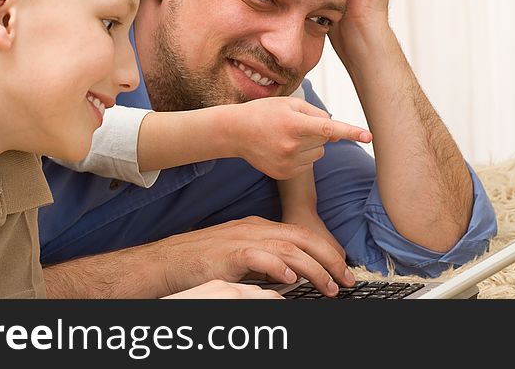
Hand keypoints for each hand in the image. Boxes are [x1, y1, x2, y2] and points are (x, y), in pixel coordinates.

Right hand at [153, 216, 355, 296]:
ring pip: (288, 249)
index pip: (301, 235)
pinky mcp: (228, 254)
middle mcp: (253, 228)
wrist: (168, 260)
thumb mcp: (239, 257)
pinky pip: (258, 257)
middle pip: (302, 238)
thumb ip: (264, 261)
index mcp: (257, 227)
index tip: (342, 270)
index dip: (326, 251)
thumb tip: (291, 274)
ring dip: (313, 268)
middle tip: (346, 280)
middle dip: (329, 259)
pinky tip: (290, 278)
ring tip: (328, 287)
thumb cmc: (201, 261)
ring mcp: (241, 239)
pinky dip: (277, 266)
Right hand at [222, 97, 371, 178]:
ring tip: (287, 136)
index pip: (328, 128)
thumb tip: (334, 130)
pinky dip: (301, 156)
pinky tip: (283, 148)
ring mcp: (287, 162)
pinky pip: (307, 164)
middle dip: (317, 132)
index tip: (369, 136)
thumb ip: (315, 113)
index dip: (350, 132)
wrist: (235, 132)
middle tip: (294, 124)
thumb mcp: (289, 103)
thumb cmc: (264, 112)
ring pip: (318, 153)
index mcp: (294, 123)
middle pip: (324, 140)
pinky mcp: (284, 173)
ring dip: (310, 145)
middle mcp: (291, 145)